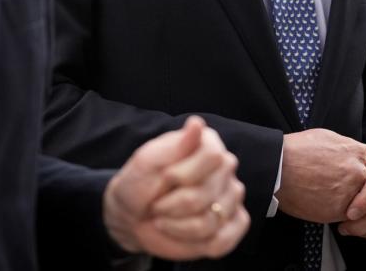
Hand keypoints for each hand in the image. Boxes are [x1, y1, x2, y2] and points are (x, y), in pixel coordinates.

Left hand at [103, 116, 249, 259]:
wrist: (133, 216)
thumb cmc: (139, 184)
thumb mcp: (148, 162)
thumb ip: (176, 145)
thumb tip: (197, 123)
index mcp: (207, 144)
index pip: (212, 156)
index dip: (182, 173)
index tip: (163, 178)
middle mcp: (225, 168)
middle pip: (207, 192)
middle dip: (173, 204)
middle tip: (158, 203)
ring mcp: (231, 196)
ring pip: (210, 220)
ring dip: (177, 225)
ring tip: (165, 218)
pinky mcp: (232, 224)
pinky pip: (223, 240)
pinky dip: (195, 241)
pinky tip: (181, 232)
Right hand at [276, 128, 365, 223]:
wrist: (278, 168)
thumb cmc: (298, 150)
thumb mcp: (329, 137)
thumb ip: (356, 146)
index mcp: (357, 153)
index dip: (359, 173)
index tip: (346, 175)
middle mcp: (358, 172)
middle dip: (357, 188)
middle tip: (335, 186)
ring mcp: (350, 192)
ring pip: (361, 203)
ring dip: (350, 202)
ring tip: (328, 195)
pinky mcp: (338, 211)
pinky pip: (348, 216)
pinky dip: (340, 212)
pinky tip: (324, 203)